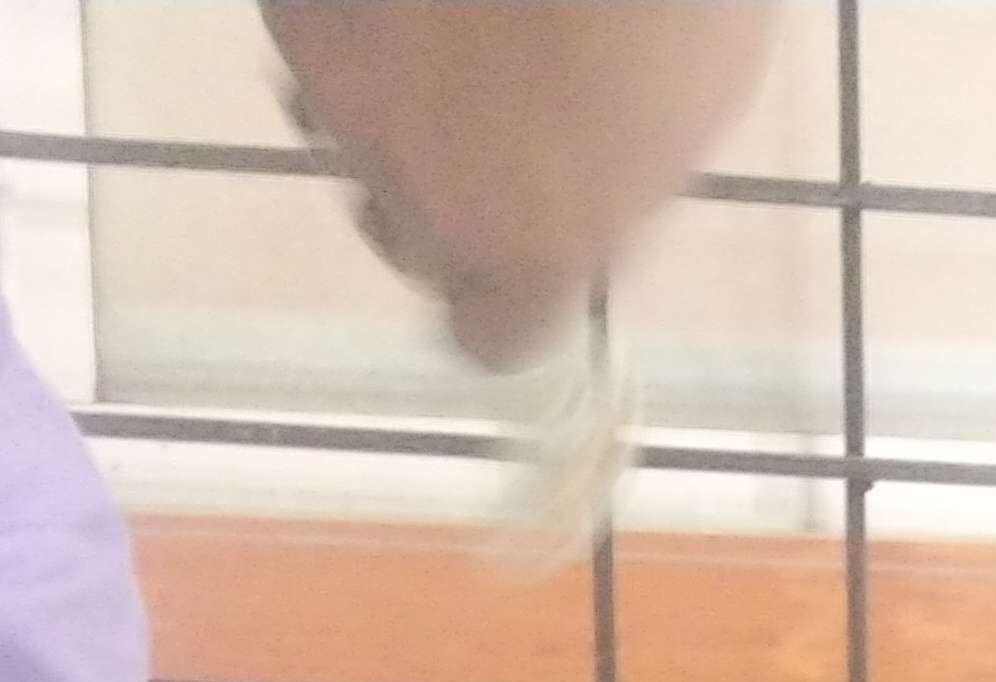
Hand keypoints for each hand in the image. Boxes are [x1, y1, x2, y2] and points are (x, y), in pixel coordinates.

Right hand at [263, 1, 775, 369]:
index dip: (506, 293)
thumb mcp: (696, 107)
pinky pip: (314, 29)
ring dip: (383, 95)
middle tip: (487, 113)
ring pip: (344, 129)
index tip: (527, 252)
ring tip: (446, 18)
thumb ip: (628, 178)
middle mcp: (417, 199)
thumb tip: (603, 188)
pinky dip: (349, 7)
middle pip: (407, 240)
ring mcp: (345, 99)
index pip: (489, 334)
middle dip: (442, 192)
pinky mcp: (299, 12)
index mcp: (530, 249)